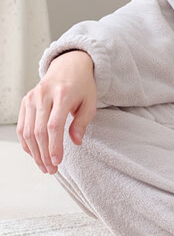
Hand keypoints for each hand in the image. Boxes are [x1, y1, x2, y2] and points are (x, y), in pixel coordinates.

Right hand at [17, 50, 97, 173]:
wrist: (69, 66)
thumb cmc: (82, 86)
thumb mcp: (90, 102)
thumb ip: (83, 122)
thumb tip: (76, 142)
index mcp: (63, 94)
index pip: (54, 125)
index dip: (54, 146)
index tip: (57, 161)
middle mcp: (44, 95)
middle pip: (39, 131)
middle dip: (44, 154)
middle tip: (51, 169)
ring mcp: (32, 97)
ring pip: (27, 131)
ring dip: (34, 152)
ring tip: (44, 166)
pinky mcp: (25, 101)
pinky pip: (22, 126)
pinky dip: (26, 142)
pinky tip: (34, 153)